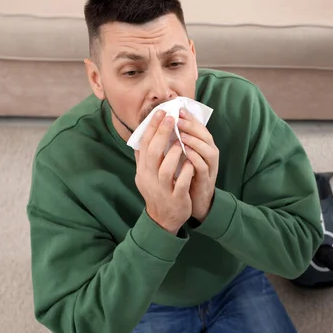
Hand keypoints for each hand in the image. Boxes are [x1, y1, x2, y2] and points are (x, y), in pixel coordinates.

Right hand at [134, 111, 194, 234]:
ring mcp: (162, 189)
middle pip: (153, 153)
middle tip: (171, 118)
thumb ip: (144, 158)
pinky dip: (186, 172)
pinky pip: (181, 184)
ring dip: (173, 153)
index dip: (151, 128)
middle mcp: (149, 178)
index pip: (144, 145)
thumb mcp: (146, 175)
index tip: (160, 112)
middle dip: (162, 134)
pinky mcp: (176, 198)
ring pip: (165, 169)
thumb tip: (140, 137)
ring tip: (181, 141)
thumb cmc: (158, 192)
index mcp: (143, 170)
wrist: (163, 219)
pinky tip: (192, 162)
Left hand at [177, 108, 218, 221]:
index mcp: (202, 147)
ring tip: (181, 134)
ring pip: (208, 149)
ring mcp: (210, 167)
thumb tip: (160, 126)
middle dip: (192, 126)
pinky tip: (186, 153)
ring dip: (194, 141)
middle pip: (205, 135)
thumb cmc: (186, 176)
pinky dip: (196, 159)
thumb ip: (176, 142)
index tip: (177, 109)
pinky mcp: (207, 179)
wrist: (194, 201)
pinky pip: (204, 167)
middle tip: (178, 119)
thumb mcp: (181, 157)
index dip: (189, 118)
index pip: (198, 128)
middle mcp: (209, 154)